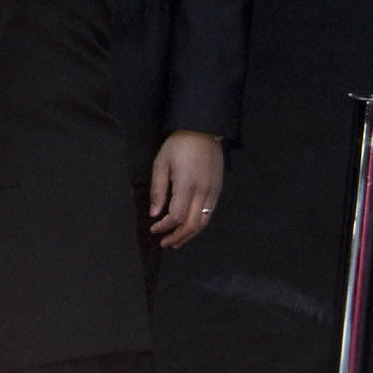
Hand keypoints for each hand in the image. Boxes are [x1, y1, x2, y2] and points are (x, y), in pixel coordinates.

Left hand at [149, 131, 223, 246]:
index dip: (165, 226)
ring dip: (189, 235)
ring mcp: (213, 192)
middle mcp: (203, 192)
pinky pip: (210, 213)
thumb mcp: (161, 164)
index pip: (177, 216)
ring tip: (176, 241)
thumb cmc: (178, 145)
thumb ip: (158, 190)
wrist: (204, 129)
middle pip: (193, 225)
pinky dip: (199, 224)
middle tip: (165, 243)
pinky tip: (189, 227)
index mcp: (187, 185)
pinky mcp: (218, 190)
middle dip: (178, 237)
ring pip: (204, 222)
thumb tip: (155, 214)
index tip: (154, 229)